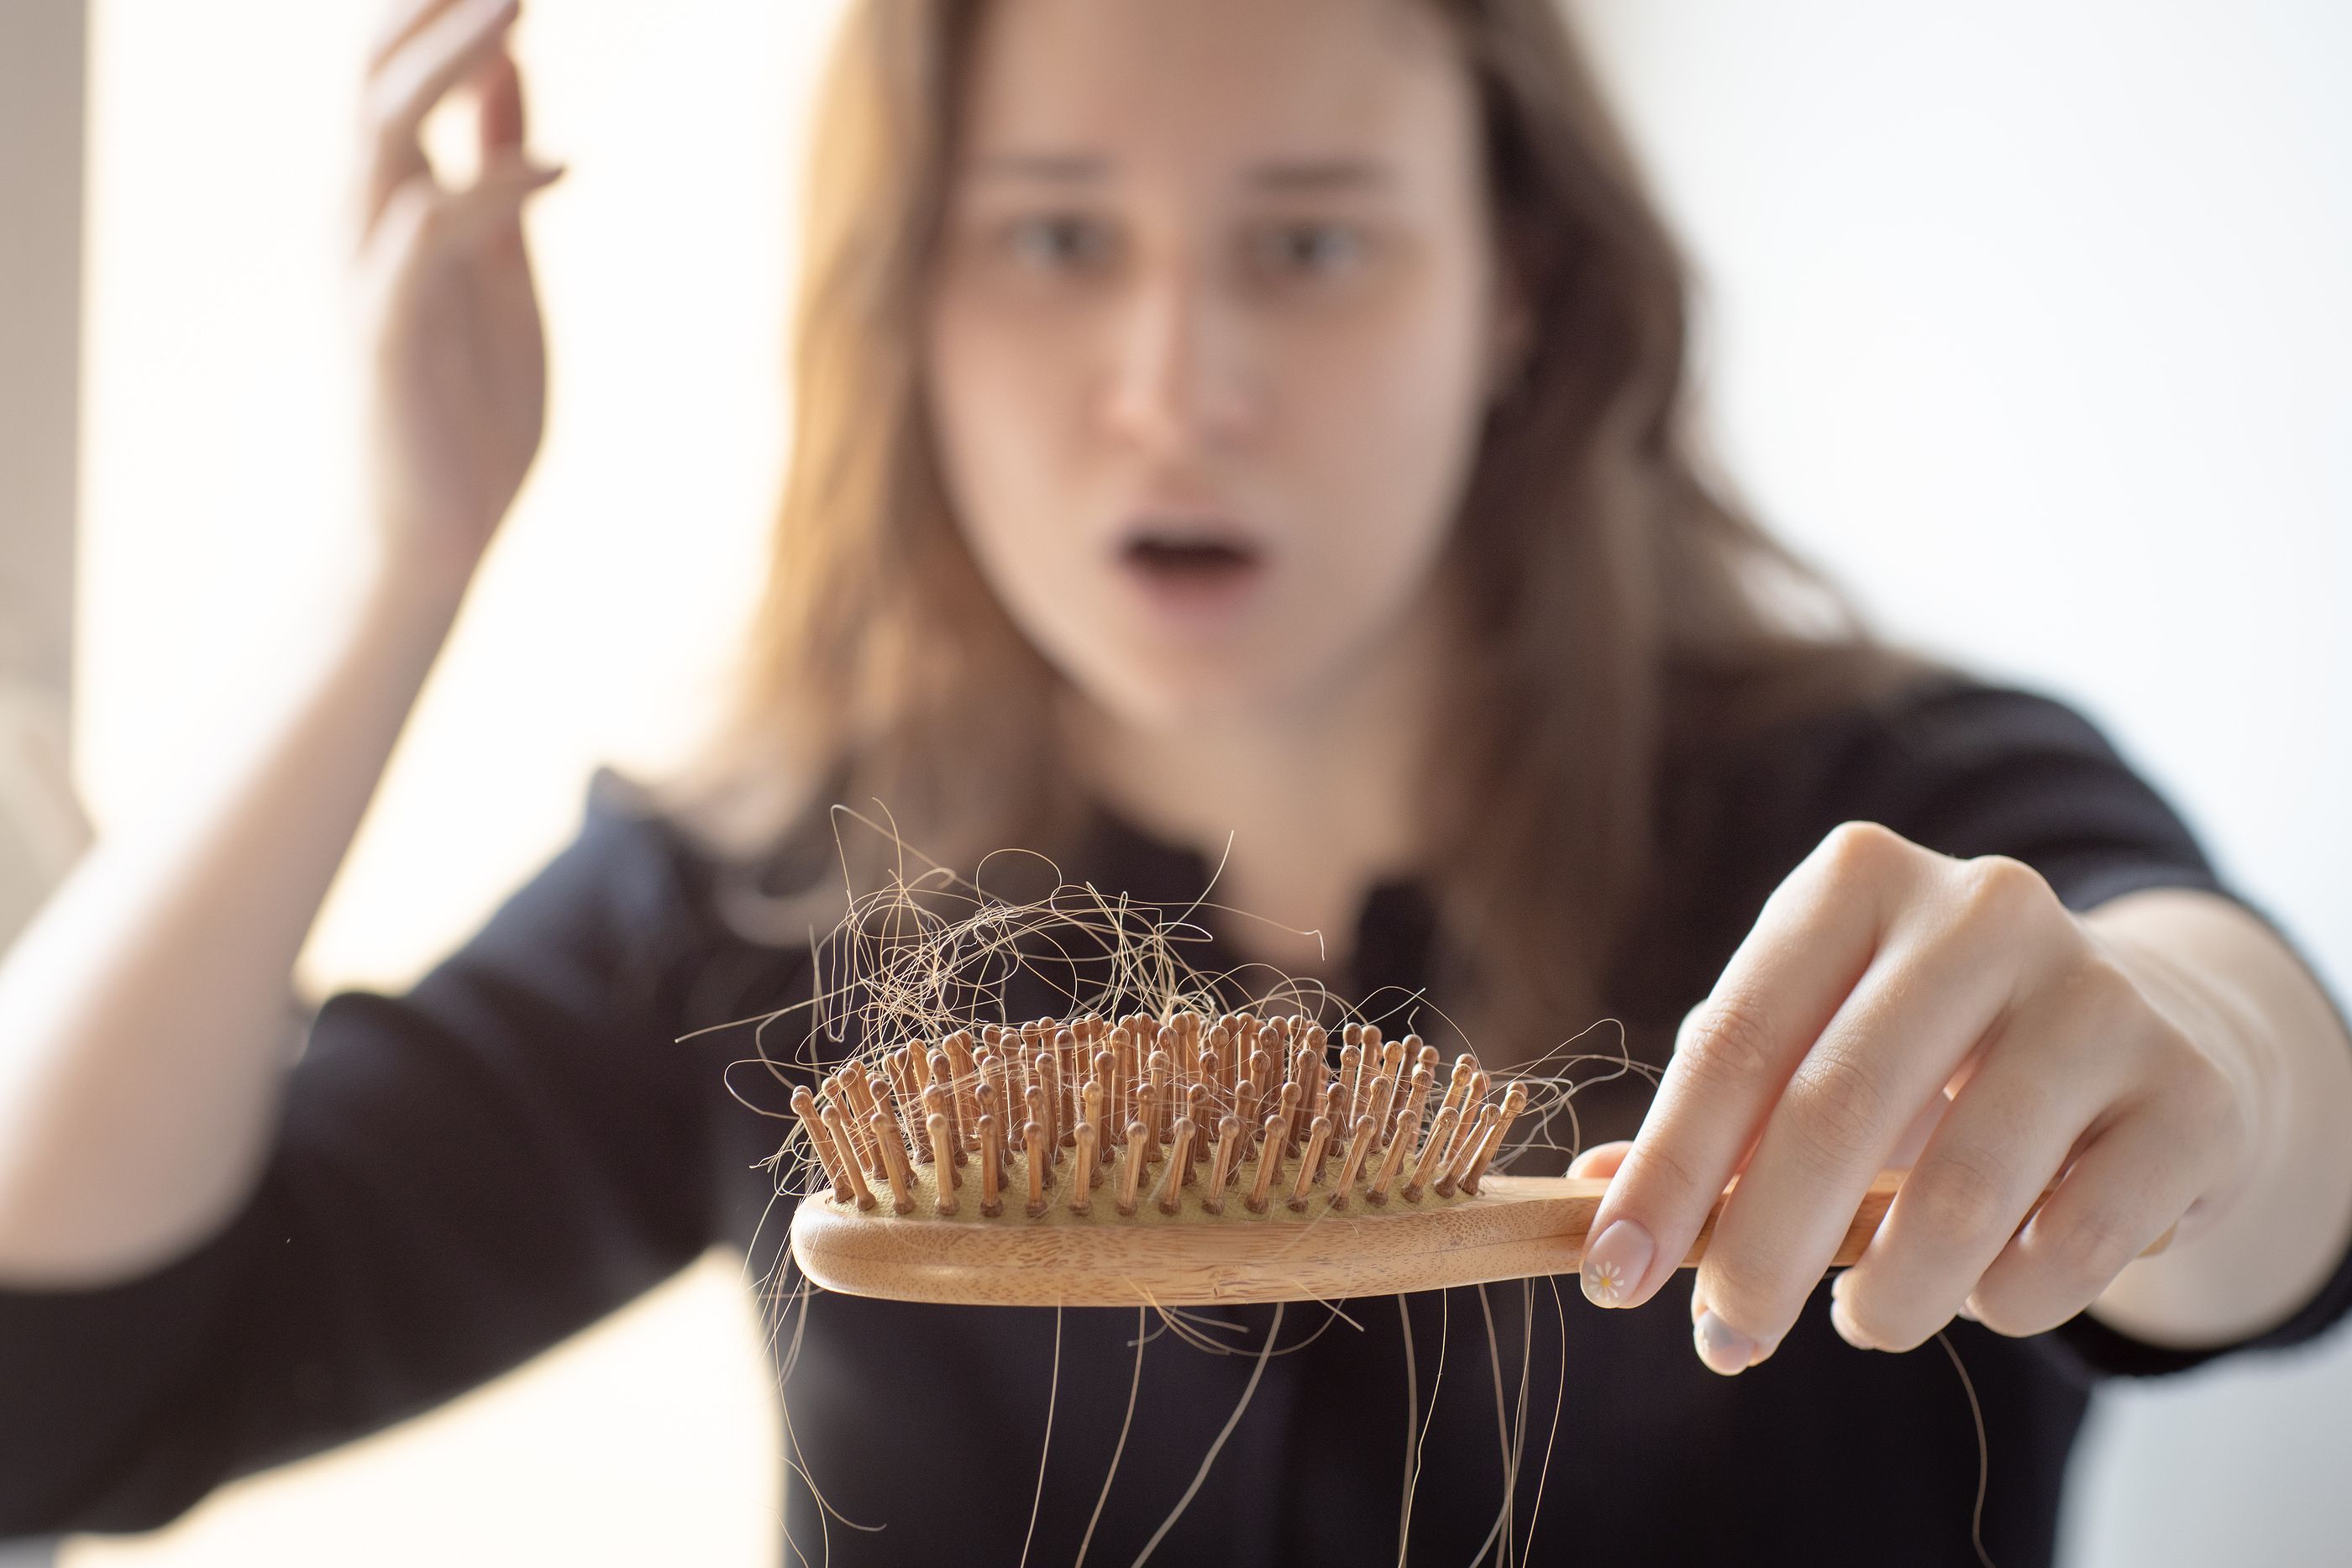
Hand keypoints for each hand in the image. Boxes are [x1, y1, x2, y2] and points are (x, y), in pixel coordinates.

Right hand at [352, 0, 562, 594]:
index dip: (438, 14)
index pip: (395, 76)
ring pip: (382, 139)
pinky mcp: (386, 335)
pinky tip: (561, 163)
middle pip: (375, 83)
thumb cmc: (469, 409)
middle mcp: (363, 226)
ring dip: (448, 66)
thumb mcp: (502, 268)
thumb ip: (497, 172)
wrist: (434, 537)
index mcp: (394, 206)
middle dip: (434, 14)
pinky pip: (425, 238)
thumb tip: (511, 71)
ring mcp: (367, 276)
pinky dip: (490, 189)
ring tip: (518, 6)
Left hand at [1572, 821, 2261, 1372]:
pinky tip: (1982, 1293)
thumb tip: (1593, 1204)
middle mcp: (1983, 909)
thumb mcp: (1813, 1044)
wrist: (2140, 1031)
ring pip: (1962, 1191)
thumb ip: (1713, 1118)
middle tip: (1724, 1341)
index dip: (1668, 1169)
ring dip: (1888, 1294)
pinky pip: (2076, 1243)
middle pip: (1835, 1110)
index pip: (1735, 1038)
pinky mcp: (2190, 1093)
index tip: (1612, 1273)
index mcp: (1857, 879)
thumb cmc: (1924, 1047)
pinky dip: (2007, 1301)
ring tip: (1861, 1321)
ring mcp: (2100, 994)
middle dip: (1760, 1252)